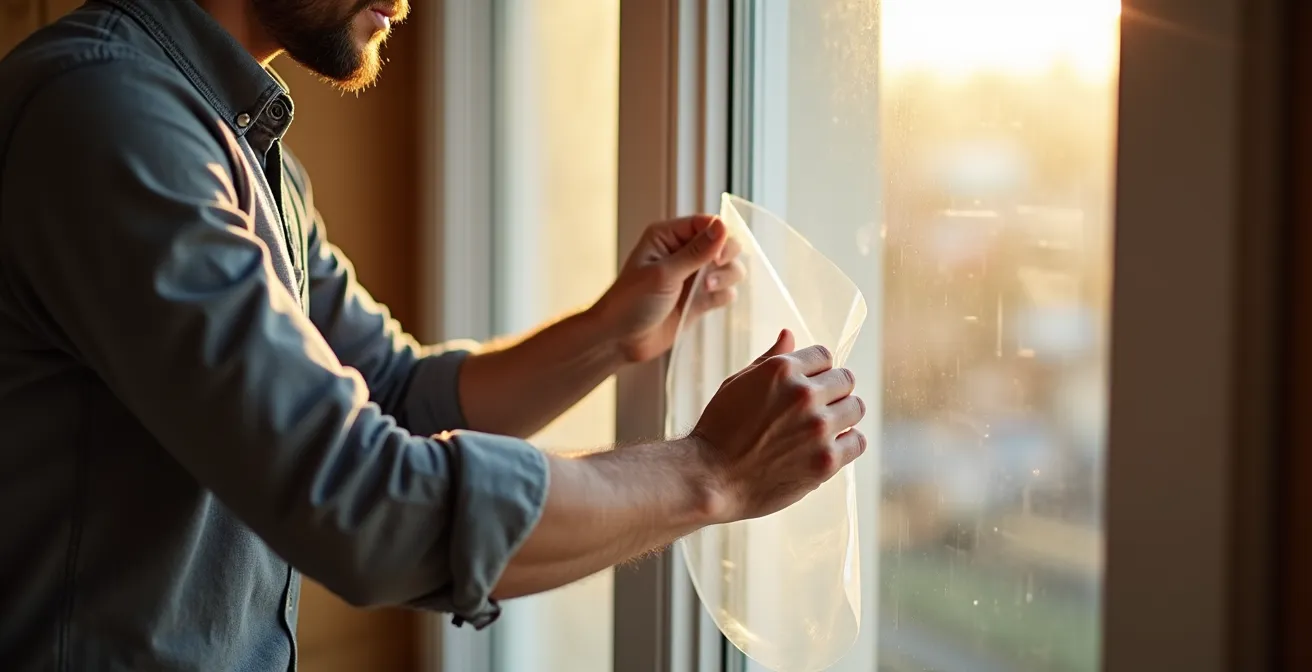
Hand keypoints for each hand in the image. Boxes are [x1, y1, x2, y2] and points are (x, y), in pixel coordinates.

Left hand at [593, 215, 745, 362]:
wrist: (621, 339)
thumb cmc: (631, 302)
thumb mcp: (664, 274)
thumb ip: (696, 252)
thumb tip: (722, 226)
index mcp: (668, 236)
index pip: (706, 223)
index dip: (719, 235)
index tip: (719, 254)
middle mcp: (683, 252)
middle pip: (723, 243)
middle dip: (725, 257)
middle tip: (713, 271)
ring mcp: (693, 276)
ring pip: (728, 267)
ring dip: (725, 277)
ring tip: (705, 289)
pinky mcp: (699, 299)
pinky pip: (725, 291)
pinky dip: (723, 295)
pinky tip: (706, 303)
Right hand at [690, 330, 866, 522]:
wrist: (710, 478)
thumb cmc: (719, 430)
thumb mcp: (738, 383)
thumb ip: (770, 359)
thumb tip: (789, 334)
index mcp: (782, 370)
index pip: (824, 356)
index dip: (817, 371)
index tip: (809, 386)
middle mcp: (804, 394)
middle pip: (845, 379)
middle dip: (832, 391)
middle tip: (814, 410)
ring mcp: (818, 427)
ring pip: (856, 408)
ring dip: (842, 416)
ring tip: (822, 429)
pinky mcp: (826, 460)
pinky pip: (857, 441)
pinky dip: (846, 444)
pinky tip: (828, 448)